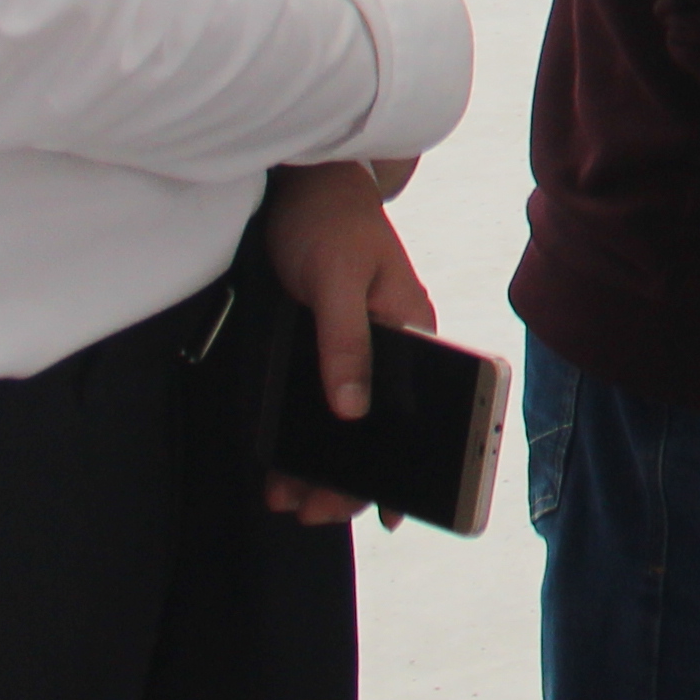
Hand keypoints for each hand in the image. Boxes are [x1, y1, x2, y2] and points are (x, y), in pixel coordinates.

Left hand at [260, 159, 434, 524]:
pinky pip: (317, 403)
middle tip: (312, 512)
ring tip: (289, 499)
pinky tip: (280, 466)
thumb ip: (346, 343)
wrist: (302, 187)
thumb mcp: (339, 281)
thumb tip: (350, 412)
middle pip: (378, 425)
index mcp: (412, 330)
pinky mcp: (323, 346)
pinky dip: (301, 439)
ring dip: (321, 464)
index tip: (392, 511)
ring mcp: (355, 348)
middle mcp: (390, 346)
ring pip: (345, 422)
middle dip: (351, 476)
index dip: (407, 462)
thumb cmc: (331, 224)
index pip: (419, 409)